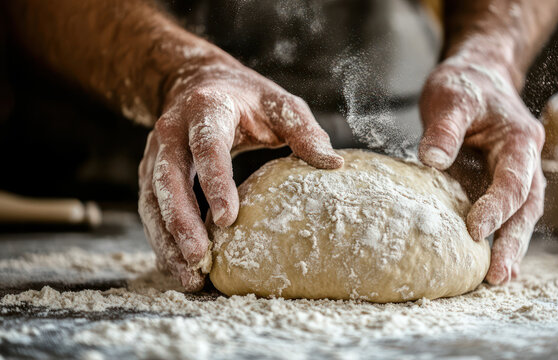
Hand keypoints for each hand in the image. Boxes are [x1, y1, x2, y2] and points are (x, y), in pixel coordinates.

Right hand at [138, 56, 342, 289]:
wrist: (197, 83)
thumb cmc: (246, 98)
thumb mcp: (278, 103)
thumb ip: (304, 130)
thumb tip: (333, 165)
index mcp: (206, 110)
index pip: (207, 146)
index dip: (215, 181)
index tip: (227, 218)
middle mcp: (172, 132)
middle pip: (168, 179)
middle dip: (180, 221)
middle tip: (199, 257)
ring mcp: (156, 154)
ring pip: (153, 200)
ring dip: (166, 240)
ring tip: (189, 276)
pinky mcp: (151, 173)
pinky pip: (152, 209)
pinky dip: (163, 240)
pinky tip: (180, 267)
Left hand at [418, 54, 545, 284]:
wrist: (477, 77)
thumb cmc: (465, 85)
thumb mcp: (451, 97)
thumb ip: (443, 128)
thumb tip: (432, 161)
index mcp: (519, 139)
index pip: (513, 180)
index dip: (497, 206)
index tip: (474, 229)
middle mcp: (524, 161)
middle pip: (526, 207)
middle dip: (513, 241)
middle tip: (498, 275)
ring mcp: (513, 174)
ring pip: (520, 215)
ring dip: (510, 245)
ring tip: (497, 278)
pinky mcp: (496, 182)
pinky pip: (503, 213)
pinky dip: (499, 237)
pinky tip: (490, 263)